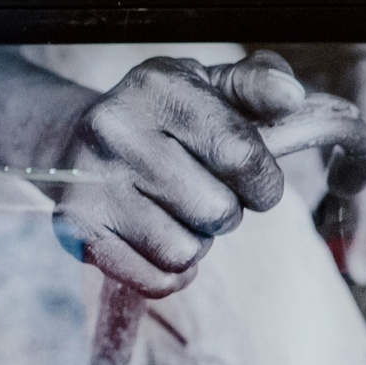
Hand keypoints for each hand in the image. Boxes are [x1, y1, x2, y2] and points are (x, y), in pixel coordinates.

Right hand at [48, 52, 305, 297]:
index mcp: (158, 88)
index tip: (257, 183)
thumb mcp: (211, 86)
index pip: (240, 155)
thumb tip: (289, 98)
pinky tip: (159, 242)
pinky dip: (170, 272)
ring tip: (176, 215)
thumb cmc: (165, 119)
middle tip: (205, 196)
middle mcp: (116, 131)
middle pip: (216, 212)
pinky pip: (154, 280)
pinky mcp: (76, 227)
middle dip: (227, 213)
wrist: (76, 144)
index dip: (264, 182)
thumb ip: (260, 84)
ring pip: (184, 251)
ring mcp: (90, 183)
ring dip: (195, 242)